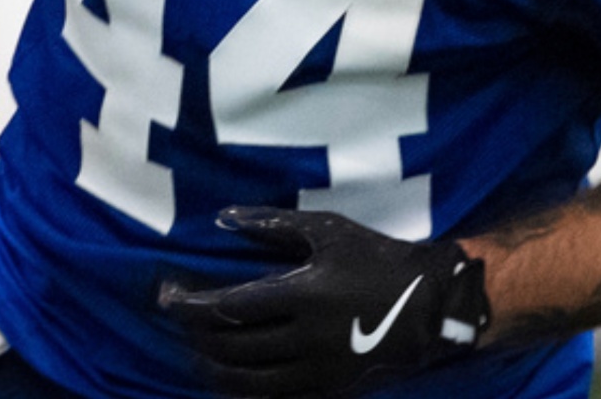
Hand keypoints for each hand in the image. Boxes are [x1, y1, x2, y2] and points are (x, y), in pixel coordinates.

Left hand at [158, 206, 488, 396]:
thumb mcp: (327, 230)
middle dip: (195, 337)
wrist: (431, 304)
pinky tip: (230, 380)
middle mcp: (306, 338)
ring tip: (197, 354)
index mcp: (303, 294)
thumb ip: (273, 225)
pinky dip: (244, 392)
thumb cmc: (376, 258)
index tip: (169, 296)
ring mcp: (317, 370)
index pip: (228, 308)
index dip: (190, 306)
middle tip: (179, 321)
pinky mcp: (329, 391)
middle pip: (230, 348)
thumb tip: (223, 219)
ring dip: (212, 369)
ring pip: (247, 382)